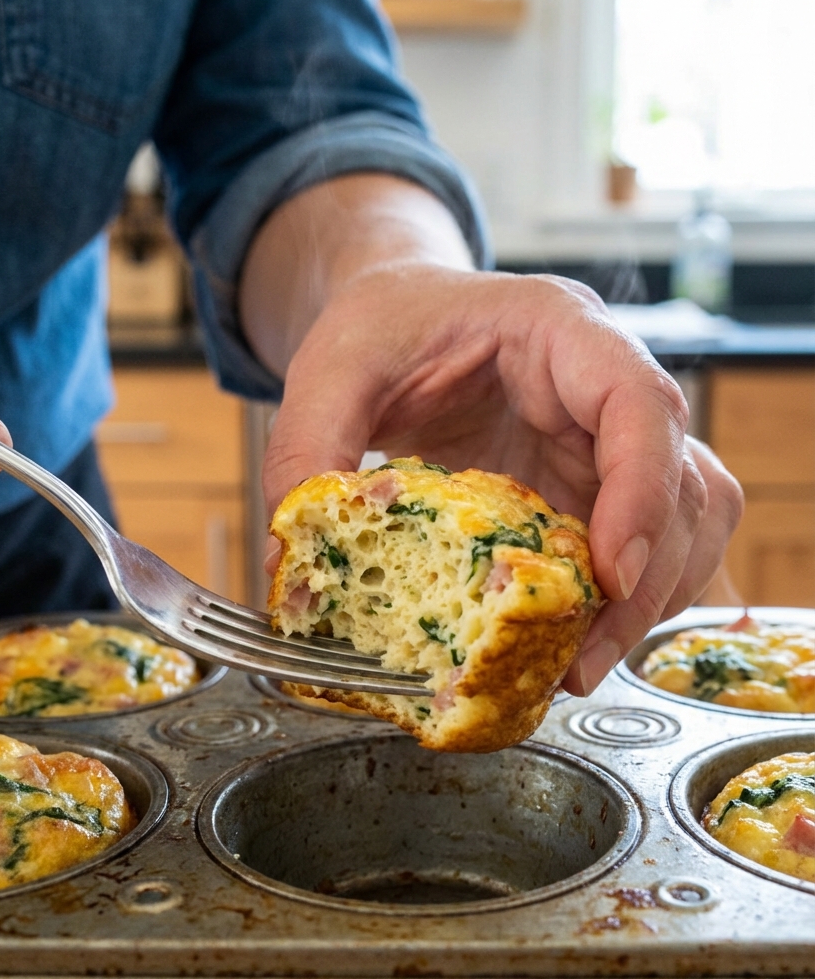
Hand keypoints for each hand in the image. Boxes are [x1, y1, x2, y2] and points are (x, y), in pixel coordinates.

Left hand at [259, 267, 742, 693]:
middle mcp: (604, 382)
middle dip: (648, 578)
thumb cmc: (383, 322)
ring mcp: (609, 438)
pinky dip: (628, 598)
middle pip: (683, 479)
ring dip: (650, 598)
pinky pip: (650, 544)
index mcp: (556, 329)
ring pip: (688, 520)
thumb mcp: (330, 370)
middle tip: (580, 658)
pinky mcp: (597, 484)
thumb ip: (306, 452)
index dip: (643, 490)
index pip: (639, 401)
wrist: (400, 315)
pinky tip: (575, 639)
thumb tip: (289, 568)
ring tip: (577, 663)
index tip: (610, 571)